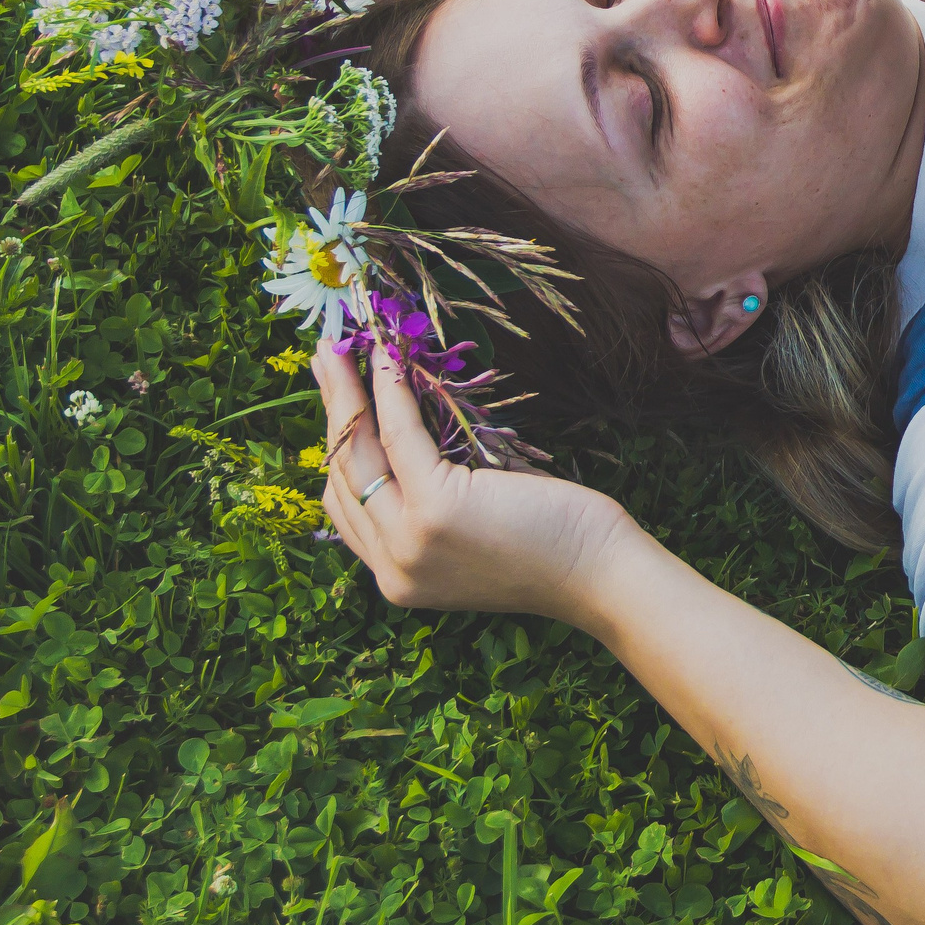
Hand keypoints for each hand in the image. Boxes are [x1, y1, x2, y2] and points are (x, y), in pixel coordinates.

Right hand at [314, 346, 637, 630]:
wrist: (598, 573)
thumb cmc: (553, 542)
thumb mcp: (474, 532)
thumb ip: (433, 505)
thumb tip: (407, 437)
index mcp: (398, 576)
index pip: (346, 506)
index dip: (336, 448)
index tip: (336, 402)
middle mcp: (393, 566)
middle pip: (343, 475)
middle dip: (330, 410)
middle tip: (325, 358)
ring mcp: (410, 541)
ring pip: (358, 454)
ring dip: (343, 393)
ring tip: (337, 348)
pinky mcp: (437, 509)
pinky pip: (401, 435)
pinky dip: (389, 390)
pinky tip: (384, 357)